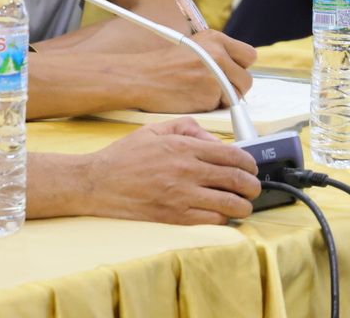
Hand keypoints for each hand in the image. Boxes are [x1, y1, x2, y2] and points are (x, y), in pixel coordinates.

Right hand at [80, 118, 259, 224]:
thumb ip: (186, 128)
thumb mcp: (152, 130)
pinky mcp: (175, 217)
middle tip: (251, 188)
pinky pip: (214, 221)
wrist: (96, 182)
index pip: (233, 155)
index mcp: (182, 147)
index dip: (249, 163)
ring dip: (243, 205)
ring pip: (232, 204)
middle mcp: (186, 171)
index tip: (250, 168)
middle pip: (238, 180)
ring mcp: (182, 196)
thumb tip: (214, 140)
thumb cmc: (123, 157)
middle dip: (252, 186)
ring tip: (240, 204)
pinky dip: (223, 218)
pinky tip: (218, 213)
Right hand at [125, 29, 256, 113]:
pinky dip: (211, 106)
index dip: (239, 67)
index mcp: (215, 38)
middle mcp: (218, 53)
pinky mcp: (211, 94)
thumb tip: (237, 68)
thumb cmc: (162, 66)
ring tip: (199, 91)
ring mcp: (216, 74)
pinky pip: (223, 106)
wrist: (140, 78)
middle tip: (213, 86)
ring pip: (237, 94)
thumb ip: (216, 53)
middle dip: (234, 86)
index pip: (248, 55)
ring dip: (223, 98)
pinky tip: (193, 98)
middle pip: (246, 78)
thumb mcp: (192, 46)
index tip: (229, 72)